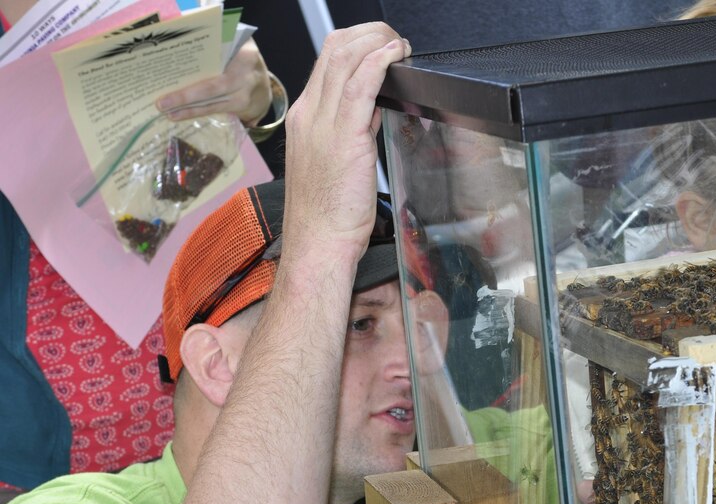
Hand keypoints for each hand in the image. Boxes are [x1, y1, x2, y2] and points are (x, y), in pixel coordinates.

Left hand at [155, 40, 271, 125]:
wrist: (263, 85)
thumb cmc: (240, 59)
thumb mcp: (235, 43)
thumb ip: (217, 38)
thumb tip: (181, 32)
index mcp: (244, 53)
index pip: (218, 57)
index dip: (197, 61)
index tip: (173, 63)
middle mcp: (247, 75)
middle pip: (214, 87)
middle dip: (186, 96)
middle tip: (162, 103)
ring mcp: (247, 94)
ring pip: (214, 103)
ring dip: (188, 109)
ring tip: (166, 111)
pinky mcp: (244, 108)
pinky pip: (216, 110)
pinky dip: (196, 113)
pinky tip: (178, 115)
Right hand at [281, 23, 410, 267]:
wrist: (318, 244)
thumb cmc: (328, 217)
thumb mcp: (336, 164)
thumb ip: (351, 133)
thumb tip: (374, 112)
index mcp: (303, 119)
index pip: (326, 62)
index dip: (356, 46)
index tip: (381, 48)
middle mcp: (308, 115)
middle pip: (333, 50)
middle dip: (368, 34)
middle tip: (394, 41)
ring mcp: (322, 124)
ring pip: (344, 58)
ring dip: (377, 41)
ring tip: (400, 45)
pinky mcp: (343, 137)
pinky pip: (359, 84)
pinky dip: (378, 62)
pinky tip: (394, 55)